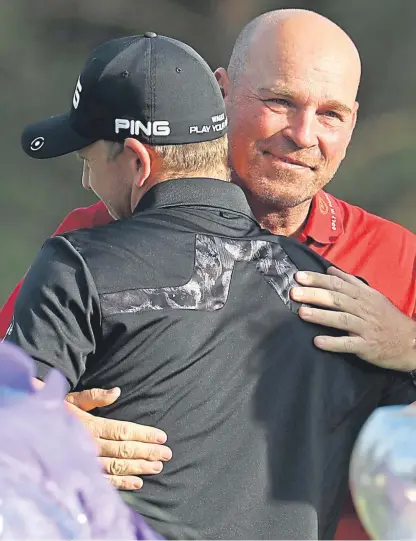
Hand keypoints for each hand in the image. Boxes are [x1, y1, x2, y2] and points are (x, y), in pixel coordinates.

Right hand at [65, 387, 171, 489]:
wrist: (31, 427)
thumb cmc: (58, 410)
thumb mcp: (74, 398)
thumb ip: (95, 396)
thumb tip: (117, 391)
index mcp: (90, 425)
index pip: (123, 430)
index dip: (144, 434)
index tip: (162, 437)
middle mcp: (89, 444)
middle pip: (124, 450)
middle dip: (147, 452)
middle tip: (166, 454)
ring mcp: (85, 461)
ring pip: (117, 466)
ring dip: (139, 468)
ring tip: (157, 467)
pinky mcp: (81, 473)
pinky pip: (104, 481)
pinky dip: (121, 483)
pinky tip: (137, 483)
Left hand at [290, 266, 415, 371]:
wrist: (411, 342)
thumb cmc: (387, 318)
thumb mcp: (372, 296)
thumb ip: (350, 282)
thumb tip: (330, 270)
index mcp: (363, 296)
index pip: (337, 284)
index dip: (317, 279)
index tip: (298, 276)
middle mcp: (364, 309)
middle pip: (337, 299)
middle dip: (314, 294)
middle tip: (294, 292)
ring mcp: (366, 328)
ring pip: (342, 319)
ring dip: (321, 316)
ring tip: (302, 312)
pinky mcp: (367, 347)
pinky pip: (348, 344)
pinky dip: (333, 343)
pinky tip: (318, 341)